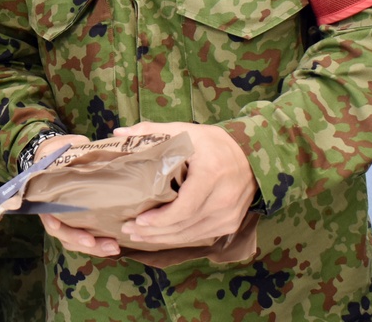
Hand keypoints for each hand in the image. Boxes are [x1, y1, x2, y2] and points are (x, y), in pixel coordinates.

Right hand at [33, 134, 119, 257]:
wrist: (56, 155)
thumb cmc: (57, 152)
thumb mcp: (60, 147)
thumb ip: (69, 148)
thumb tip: (81, 143)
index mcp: (46, 196)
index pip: (47, 215)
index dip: (55, 223)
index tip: (59, 226)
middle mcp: (54, 212)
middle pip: (64, 235)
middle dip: (83, 242)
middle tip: (107, 245)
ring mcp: (67, 218)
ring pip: (75, 241)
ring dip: (95, 247)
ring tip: (115, 248)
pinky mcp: (80, 220)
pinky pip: (86, 237)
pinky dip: (98, 243)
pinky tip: (115, 244)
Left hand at [114, 121, 257, 245]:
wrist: (252, 156)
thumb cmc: (214, 142)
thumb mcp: (185, 131)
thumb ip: (151, 131)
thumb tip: (119, 133)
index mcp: (212, 175)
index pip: (185, 206)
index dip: (161, 219)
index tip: (139, 220)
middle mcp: (223, 199)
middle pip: (184, 225)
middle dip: (154, 231)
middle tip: (128, 229)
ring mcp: (229, 215)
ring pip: (191, 235)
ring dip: (163, 239)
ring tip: (138, 236)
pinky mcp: (230, 224)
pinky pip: (200, 236)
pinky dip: (178, 238)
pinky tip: (160, 237)